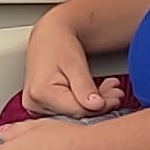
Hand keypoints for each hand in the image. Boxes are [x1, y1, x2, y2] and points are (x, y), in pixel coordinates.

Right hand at [17, 14, 131, 118]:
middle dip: (99, 105)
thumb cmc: (59, 44)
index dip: (100, 107)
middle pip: (75, 113)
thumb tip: (96, 106)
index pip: (77, 111)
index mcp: (40, 93)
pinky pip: (66, 110)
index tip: (116, 98)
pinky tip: (94, 94)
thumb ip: (85, 87)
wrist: (48, 36)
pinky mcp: (41, 106)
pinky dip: (82, 103)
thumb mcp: (75, 63)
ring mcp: (35, 106)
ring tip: (107, 88)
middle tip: (115, 92)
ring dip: (92, 104)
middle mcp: (34, 103)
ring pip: (72, 113)